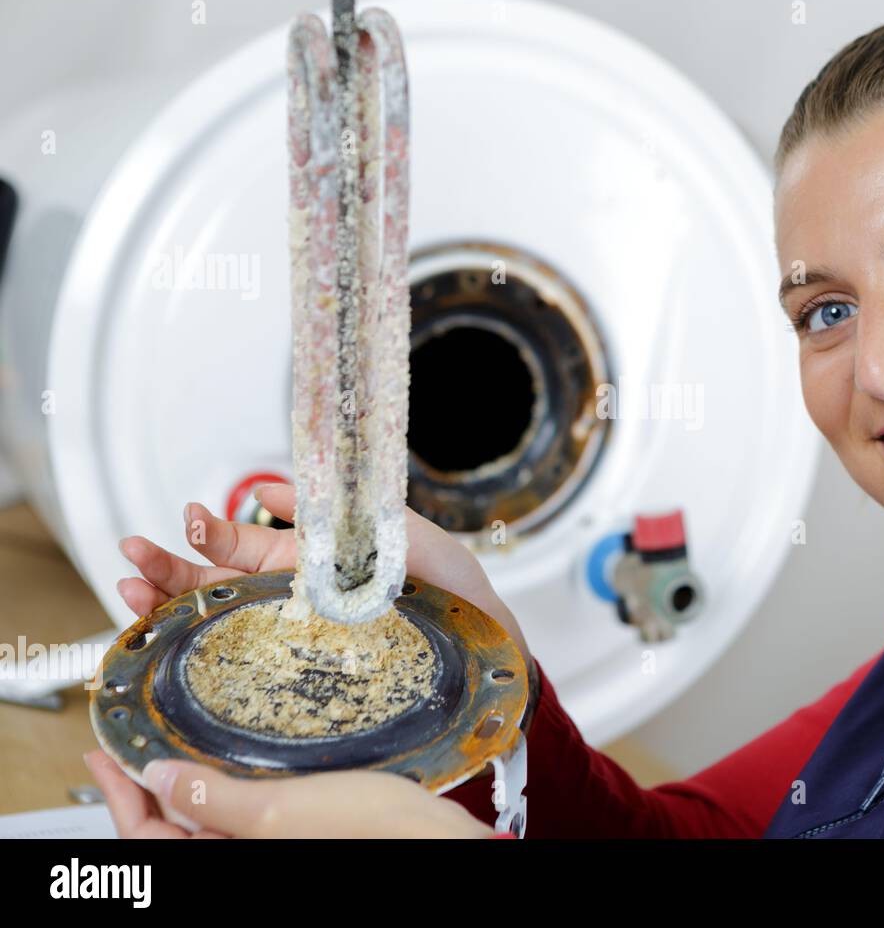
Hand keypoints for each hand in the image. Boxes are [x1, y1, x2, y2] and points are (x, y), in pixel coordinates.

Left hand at [84, 750, 495, 837]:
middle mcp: (245, 857)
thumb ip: (211, 799)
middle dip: (149, 785)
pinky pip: (249, 810)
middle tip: (132, 742)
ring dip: (191, 780)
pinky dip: (234, 781)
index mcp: (228, 865)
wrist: (437, 840)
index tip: (101, 754)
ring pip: (211, 817)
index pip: (146, 838)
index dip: (117, 794)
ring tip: (179, 739)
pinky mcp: (302, 831)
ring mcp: (273, 846)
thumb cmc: (373, 838)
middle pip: (174, 828)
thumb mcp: (278, 812)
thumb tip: (158, 777)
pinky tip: (240, 751)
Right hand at [115, 483, 531, 664]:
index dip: (207, 531)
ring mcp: (292, 633)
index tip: (190, 516)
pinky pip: (245, 661)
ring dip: (167, 605)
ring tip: (131, 590)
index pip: (237, 545)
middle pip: (210, 584)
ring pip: (214, 621)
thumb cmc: (444, 580)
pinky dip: (203, 646)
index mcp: (303, 561)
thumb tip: (271, 488)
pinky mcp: (303, 666)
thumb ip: (329, 508)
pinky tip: (171, 634)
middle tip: (129, 555)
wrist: (482, 627)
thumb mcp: (390, 527)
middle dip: (164, 569)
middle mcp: (288, 599)